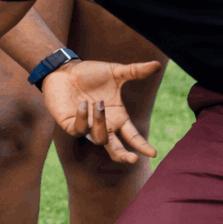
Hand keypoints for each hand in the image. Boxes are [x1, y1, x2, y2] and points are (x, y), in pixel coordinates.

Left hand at [42, 59, 162, 163]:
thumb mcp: (115, 72)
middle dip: (124, 155)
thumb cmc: (90, 73)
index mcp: (117, 117)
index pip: (132, 136)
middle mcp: (104, 126)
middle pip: (115, 149)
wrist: (65, 70)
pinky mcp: (70, 126)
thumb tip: (157, 65)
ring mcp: (87, 128)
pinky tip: (83, 104)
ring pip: (99, 138)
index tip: (153, 153)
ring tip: (98, 103)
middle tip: (133, 159)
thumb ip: (136, 71)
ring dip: (101, 123)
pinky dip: (83, 118)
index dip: (142, 145)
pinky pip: (79, 130)